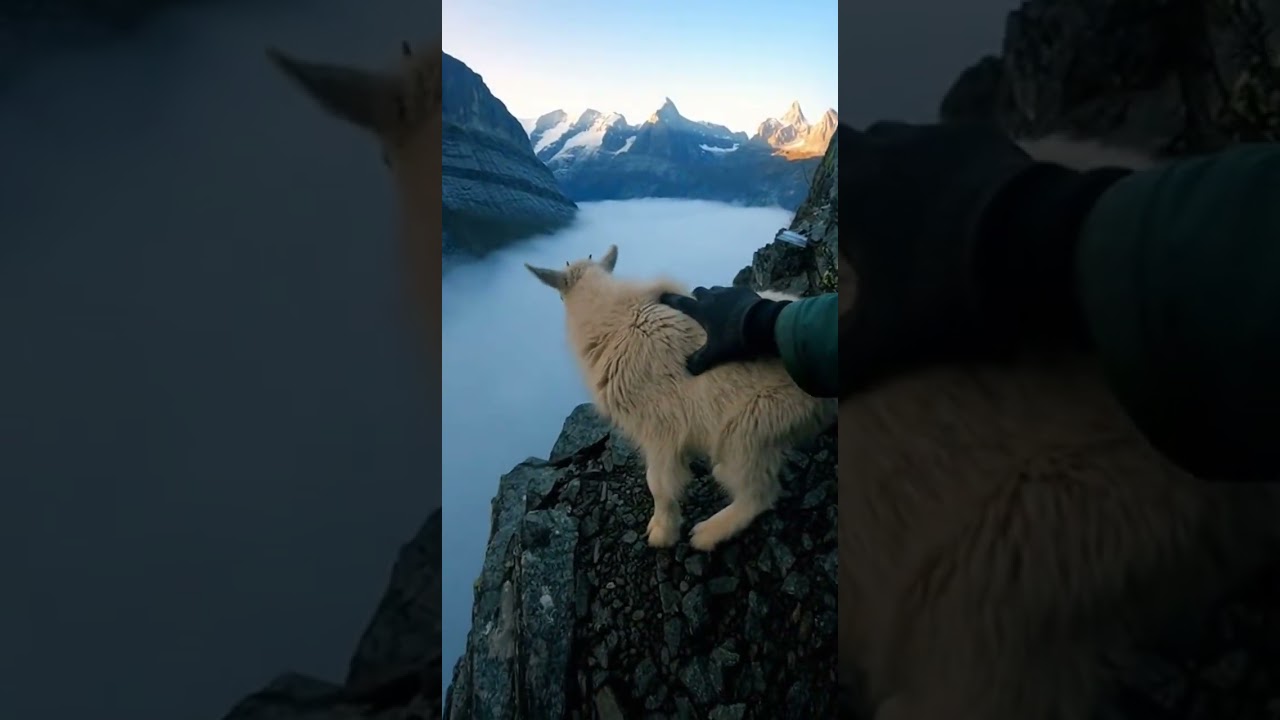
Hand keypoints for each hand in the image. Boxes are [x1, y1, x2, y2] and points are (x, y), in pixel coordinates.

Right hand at [659, 286, 788, 374]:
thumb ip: (701, 360)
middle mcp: (713, 297)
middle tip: (697, 303)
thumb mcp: (716, 352)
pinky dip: (732, 296)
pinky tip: (737, 304)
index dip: (671, 299)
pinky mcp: (744, 291)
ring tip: (717, 304)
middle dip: (696, 296)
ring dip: (714, 295)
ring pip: (716, 289)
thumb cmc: (734, 338)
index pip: (682, 303)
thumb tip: (689, 370)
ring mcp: (729, 292)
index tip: (663, 296)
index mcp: (702, 310)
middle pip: (699, 291)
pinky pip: (734, 291)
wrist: (761, 323)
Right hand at [839, 120, 1130, 391]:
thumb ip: (841, 358)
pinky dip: (949, 168)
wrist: (1034, 240)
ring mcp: (934, 137)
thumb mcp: (889, 335)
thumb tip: (808, 381)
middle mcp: (884, 151)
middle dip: (854, 171)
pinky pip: (950, 145)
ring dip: (899, 166)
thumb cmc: (945, 285)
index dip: (816, 187)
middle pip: (852, 142)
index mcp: (853, 192)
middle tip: (868, 210)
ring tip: (917, 206)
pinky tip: (967, 199)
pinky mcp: (980, 136)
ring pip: (900, 139)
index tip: (825, 217)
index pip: (814, 168)